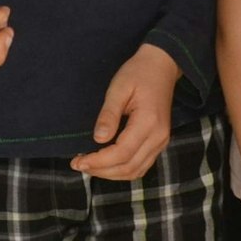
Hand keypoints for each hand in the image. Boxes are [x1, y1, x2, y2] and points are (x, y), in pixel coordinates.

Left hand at [69, 43, 178, 180]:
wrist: (161, 66)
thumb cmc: (138, 73)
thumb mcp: (118, 88)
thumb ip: (109, 114)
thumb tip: (98, 139)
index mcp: (149, 122)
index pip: (122, 153)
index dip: (99, 162)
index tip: (78, 161)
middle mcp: (158, 137)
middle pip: (129, 167)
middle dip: (101, 170)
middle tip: (78, 165)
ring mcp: (161, 141)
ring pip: (136, 171)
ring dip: (111, 174)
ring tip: (89, 166)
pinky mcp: (159, 142)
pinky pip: (141, 165)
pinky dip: (122, 170)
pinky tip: (106, 164)